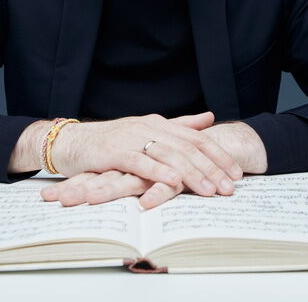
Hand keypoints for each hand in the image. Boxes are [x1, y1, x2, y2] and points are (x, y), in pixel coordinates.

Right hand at [40, 119, 266, 208]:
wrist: (70, 142)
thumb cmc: (108, 142)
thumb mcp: (146, 132)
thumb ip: (178, 125)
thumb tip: (208, 118)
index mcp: (158, 124)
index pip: (196, 139)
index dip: (218, 155)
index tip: (237, 173)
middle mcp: (148, 128)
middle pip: (187, 148)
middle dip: (212, 168)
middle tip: (230, 187)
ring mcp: (132, 138)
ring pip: (169, 155)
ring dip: (192, 174)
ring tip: (210, 190)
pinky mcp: (114, 152)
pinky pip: (141, 162)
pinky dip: (159, 172)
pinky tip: (174, 182)